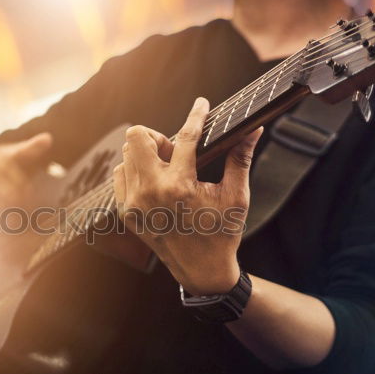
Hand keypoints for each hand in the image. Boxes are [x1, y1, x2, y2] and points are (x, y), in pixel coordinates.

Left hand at [113, 97, 262, 295]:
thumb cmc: (222, 233)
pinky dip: (135, 171)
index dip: (196, 115)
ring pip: (126, 155)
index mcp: (179, 186)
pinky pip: (120, 175)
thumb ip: (240, 159)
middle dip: (157, 136)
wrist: (201, 270)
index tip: (202, 103)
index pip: (185, 137)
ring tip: (168, 169)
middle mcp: (150, 192)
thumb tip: (254, 128)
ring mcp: (133, 203)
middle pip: (136, 137)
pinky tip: (155, 181)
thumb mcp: (236, 196)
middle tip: (175, 150)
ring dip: (146, 154)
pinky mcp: (125, 212)